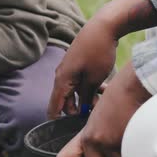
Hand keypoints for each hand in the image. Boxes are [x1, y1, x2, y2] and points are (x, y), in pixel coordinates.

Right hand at [49, 0, 156, 119]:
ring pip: (74, 91)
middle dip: (78, 109)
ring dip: (86, 97)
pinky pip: (78, 81)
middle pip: (65, 100)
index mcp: (62, 80)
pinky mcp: (76, 63)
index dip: (59, 120)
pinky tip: (103, 88)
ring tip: (102, 98)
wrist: (102, 27)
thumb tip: (82, 110)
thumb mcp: (94, 80)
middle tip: (96, 113)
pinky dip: (88, 87)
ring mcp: (68, 68)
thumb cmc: (97, 53)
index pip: (54, 107)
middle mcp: (61, 75)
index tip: (68, 130)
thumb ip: (85, 97)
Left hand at [56, 62, 150, 156]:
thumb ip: (101, 136)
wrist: (131, 88)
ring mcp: (107, 144)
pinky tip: (139, 137)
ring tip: (132, 137)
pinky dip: (138, 153)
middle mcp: (92, 141)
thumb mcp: (102, 119)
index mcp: (86, 134)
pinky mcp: (122, 144)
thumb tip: (111, 154)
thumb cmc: (120, 99)